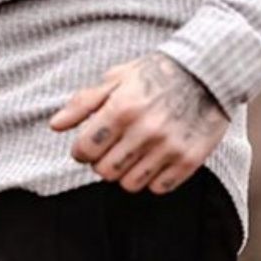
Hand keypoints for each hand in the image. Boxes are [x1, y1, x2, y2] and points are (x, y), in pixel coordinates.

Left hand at [48, 51, 229, 194]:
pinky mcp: (189, 159)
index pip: (85, 150)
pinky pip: (158, 187)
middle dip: (102, 162)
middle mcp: (145, 130)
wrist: (205, 72)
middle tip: (112, 148)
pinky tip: (155, 158)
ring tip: (134, 153)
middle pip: (105, 172)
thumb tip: (55, 126)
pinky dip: (153, 178)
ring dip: (127, 172)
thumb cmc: (153, 74)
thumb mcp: (116, 79)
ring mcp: (169, 147)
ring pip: (130, 184)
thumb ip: (83, 103)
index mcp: (122, 108)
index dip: (82, 150)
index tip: (89, 144)